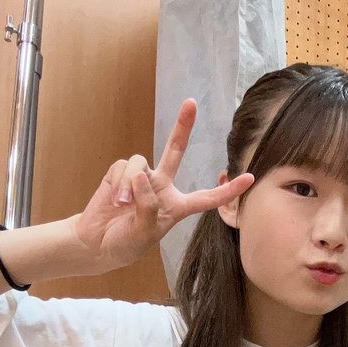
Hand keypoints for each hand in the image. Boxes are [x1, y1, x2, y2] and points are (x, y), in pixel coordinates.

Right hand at [74, 99, 254, 271]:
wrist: (97, 244)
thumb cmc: (126, 244)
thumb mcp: (144, 235)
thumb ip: (148, 208)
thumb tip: (143, 177)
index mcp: (177, 207)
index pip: (207, 198)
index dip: (228, 191)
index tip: (250, 179)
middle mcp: (161, 187)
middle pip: (175, 151)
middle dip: (182, 126)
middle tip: (191, 102)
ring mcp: (141, 178)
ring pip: (141, 163)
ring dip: (131, 183)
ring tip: (122, 204)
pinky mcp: (120, 173)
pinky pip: (124, 167)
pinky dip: (120, 182)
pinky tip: (114, 199)